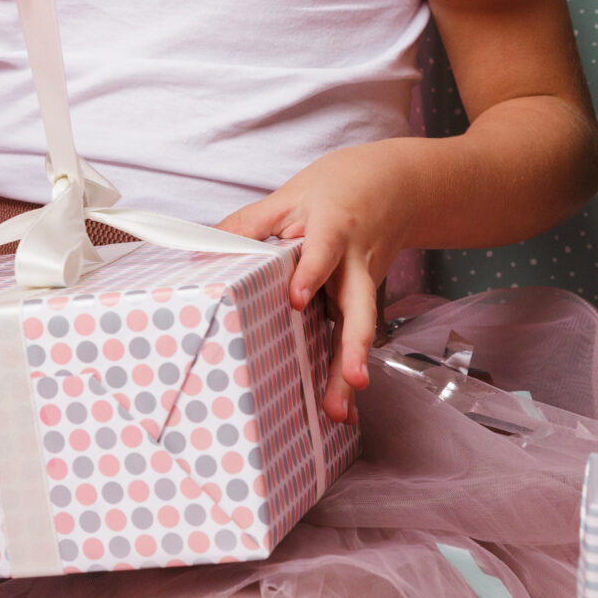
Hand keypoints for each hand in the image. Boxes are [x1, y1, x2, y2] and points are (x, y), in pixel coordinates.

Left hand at [218, 139, 421, 422]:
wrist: (393, 186)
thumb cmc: (336, 190)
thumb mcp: (289, 194)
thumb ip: (250, 222)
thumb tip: (204, 242)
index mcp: (334, 229)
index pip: (324, 252)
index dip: (311, 274)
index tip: (297, 299)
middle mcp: (355, 264)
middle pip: (359, 306)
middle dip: (354, 346)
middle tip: (351, 380)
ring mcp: (364, 286)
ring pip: (361, 330)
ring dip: (351, 370)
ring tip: (341, 411)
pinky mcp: (363, 302)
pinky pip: (355, 336)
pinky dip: (347, 372)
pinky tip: (341, 407)